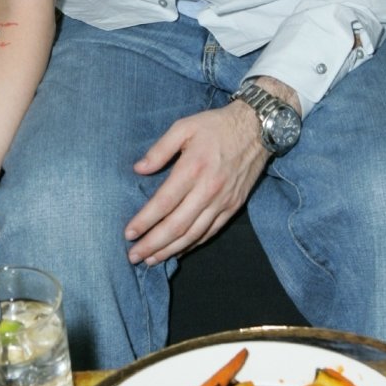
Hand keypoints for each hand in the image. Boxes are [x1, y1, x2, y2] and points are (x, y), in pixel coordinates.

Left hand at [124, 102, 269, 265]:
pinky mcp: (233, 207)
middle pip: (177, 225)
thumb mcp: (184, 126)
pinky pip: (210, 232)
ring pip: (193, 234)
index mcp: (193, 168)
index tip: (129, 233)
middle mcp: (208, 190)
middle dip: (153, 244)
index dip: (145, 221)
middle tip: (133, 256)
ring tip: (151, 260)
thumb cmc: (215, 125)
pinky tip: (178, 250)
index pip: (164, 202)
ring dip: (170, 250)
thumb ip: (160, 149)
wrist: (256, 129)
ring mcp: (222, 202)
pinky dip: (192, 245)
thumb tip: (139, 169)